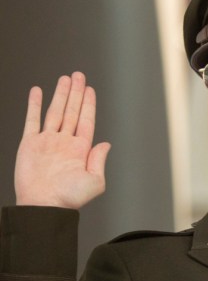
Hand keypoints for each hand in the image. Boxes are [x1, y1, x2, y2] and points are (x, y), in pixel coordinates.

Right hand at [14, 73, 110, 208]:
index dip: (89, 104)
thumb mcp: (95, 181)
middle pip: (72, 111)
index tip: (90, 89)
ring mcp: (47, 141)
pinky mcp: (30, 143)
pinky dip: (34, 105)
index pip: (86, 120)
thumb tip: (106, 144)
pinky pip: (32, 120)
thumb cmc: (69, 198)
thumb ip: (99, 160)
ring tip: (65, 78)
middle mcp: (64, 142)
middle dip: (76, 93)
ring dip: (60, 94)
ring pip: (55, 111)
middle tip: (78, 75)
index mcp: (80, 149)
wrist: (44, 205)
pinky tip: (37, 91)